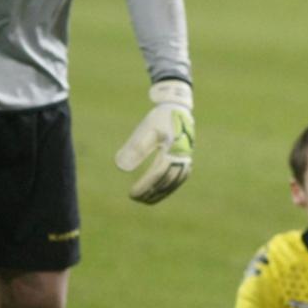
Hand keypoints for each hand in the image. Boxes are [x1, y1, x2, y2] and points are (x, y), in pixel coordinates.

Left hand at [115, 79, 194, 203]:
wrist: (178, 108)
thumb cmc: (159, 118)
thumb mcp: (145, 130)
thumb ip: (134, 148)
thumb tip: (121, 168)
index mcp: (173, 149)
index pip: (158, 174)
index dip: (145, 186)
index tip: (131, 193)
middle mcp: (183, 156)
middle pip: (167, 181)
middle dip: (151, 192)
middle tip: (134, 198)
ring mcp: (187, 158)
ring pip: (175, 182)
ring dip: (161, 193)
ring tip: (146, 200)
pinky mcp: (187, 158)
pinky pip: (179, 178)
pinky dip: (169, 187)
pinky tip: (159, 192)